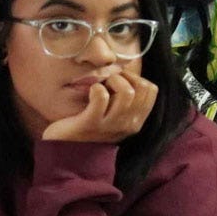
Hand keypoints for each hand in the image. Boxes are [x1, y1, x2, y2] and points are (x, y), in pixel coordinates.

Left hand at [42, 71, 157, 142]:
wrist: (64, 147)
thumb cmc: (88, 123)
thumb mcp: (113, 113)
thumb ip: (124, 98)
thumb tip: (127, 68)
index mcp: (136, 121)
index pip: (152, 90)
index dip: (136, 78)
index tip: (120, 80)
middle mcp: (128, 125)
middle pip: (141, 88)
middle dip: (124, 77)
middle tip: (108, 82)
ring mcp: (110, 126)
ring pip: (127, 92)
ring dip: (112, 80)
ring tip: (100, 86)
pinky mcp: (91, 123)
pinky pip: (101, 97)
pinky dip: (96, 88)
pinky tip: (90, 92)